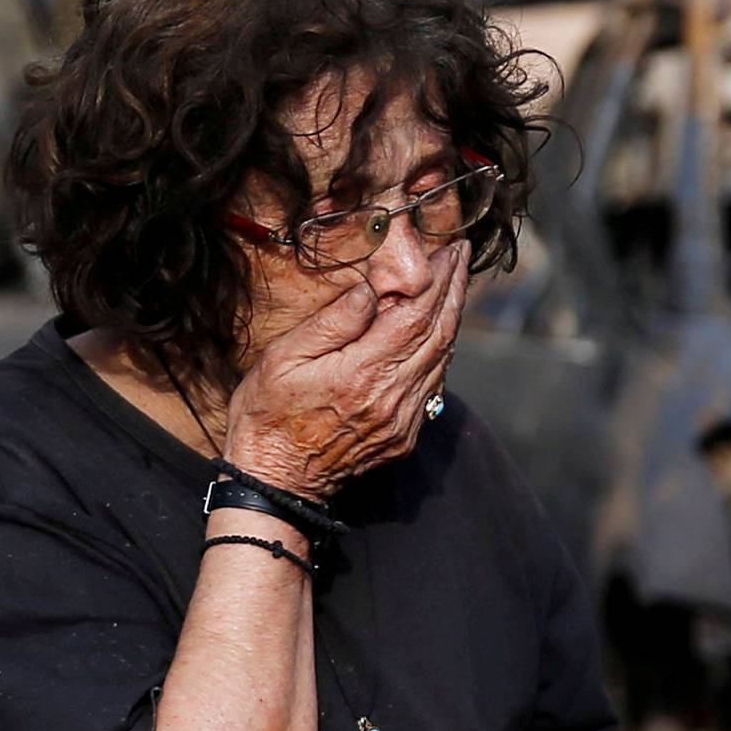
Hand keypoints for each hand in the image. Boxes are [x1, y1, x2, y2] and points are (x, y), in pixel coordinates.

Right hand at [222, 243, 466, 498]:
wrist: (275, 482)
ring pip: (442, 360)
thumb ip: (332, 323)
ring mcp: (403, 420)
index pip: (418, 314)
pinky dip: (440, 352)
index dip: (440, 278)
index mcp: (364, 372)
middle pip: (440, 333)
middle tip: (462, 256)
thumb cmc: (268, 415)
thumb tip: (371, 290)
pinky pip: (433, 385)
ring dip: (452, 318)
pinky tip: (437, 331)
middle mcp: (393, 397)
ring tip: (454, 284)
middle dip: (455, 290)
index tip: (451, 249)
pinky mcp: (404, 436)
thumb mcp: (283, 359)